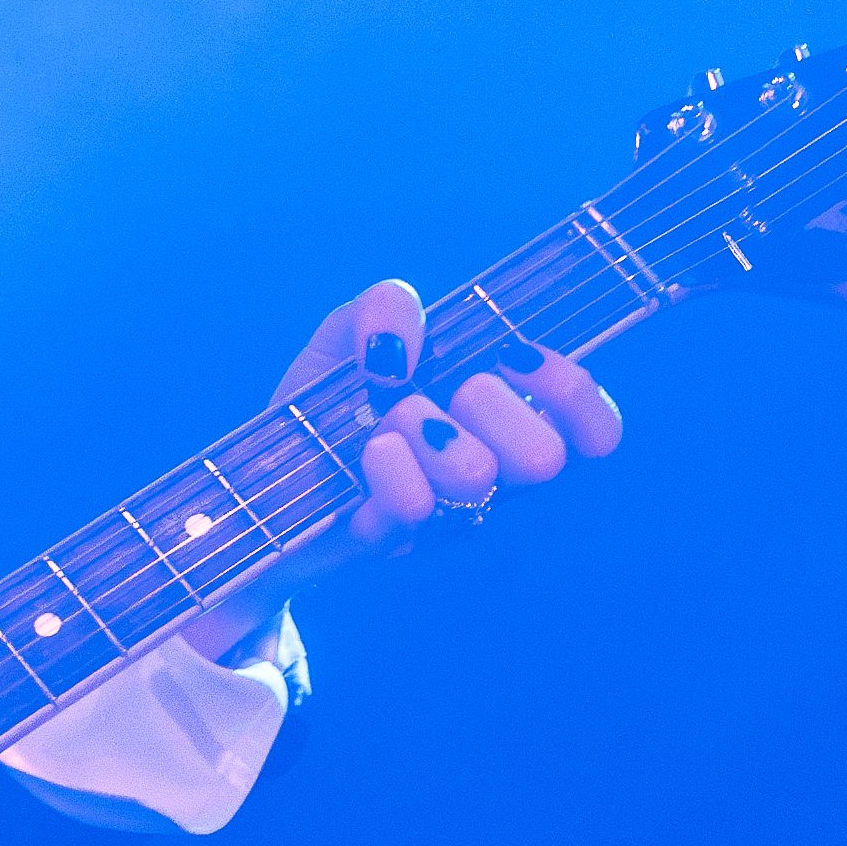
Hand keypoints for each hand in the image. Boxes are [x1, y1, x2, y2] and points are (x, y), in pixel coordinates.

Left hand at [214, 282, 621, 632]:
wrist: (254, 476)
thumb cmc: (324, 403)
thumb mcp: (349, 331)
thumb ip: (386, 306)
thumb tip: (399, 346)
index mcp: (506, 417)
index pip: (592, 426)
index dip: (575, 393)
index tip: (521, 358)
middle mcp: (491, 474)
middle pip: (546, 457)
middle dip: (499, 410)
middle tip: (456, 391)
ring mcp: (445, 514)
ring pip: (479, 477)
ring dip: (431, 429)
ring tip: (388, 420)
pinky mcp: (391, 539)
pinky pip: (415, 507)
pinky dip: (390, 464)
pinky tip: (369, 449)